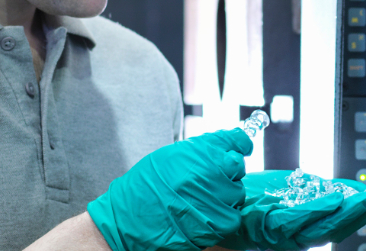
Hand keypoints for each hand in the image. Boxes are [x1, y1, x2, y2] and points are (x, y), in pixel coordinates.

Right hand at [86, 129, 251, 250]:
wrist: (127, 220)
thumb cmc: (145, 186)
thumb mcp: (170, 156)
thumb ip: (202, 149)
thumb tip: (228, 144)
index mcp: (200, 151)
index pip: (237, 141)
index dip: (239, 145)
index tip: (239, 149)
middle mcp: (212, 172)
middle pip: (238, 167)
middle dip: (228, 172)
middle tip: (210, 180)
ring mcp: (216, 199)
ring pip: (237, 193)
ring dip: (225, 196)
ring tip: (201, 200)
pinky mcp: (218, 224)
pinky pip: (233, 216)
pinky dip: (223, 216)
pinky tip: (203, 214)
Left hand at [215, 171, 365, 250]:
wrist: (222, 202)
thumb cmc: (258, 199)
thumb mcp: (300, 190)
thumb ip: (328, 192)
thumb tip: (358, 189)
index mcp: (314, 224)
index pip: (351, 217)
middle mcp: (304, 234)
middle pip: (343, 224)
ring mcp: (287, 233)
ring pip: (323, 225)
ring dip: (350, 210)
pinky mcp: (268, 225)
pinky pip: (294, 220)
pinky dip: (315, 210)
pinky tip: (333, 198)